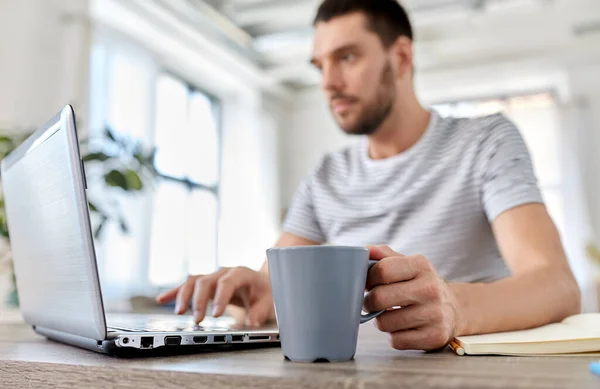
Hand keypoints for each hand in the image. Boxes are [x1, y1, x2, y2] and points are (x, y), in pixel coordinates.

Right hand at [156, 267, 274, 326]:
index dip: (220, 297)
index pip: (227, 282)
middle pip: (206, 281)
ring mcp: (212, 277)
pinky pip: (187, 285)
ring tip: (179, 313)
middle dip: (199, 301)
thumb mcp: (270, 301)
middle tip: (197, 320)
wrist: (263, 282)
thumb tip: (251, 322)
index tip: (216, 314)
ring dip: (184, 296)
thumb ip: (260, 311)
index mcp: (241, 273)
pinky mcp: (205, 284)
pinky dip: (174, 292)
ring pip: (193, 281)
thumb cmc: (266, 291)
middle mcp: (223, 272)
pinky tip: (162, 299)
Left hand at [364, 245, 460, 350]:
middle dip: (369, 302)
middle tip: (372, 302)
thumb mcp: (407, 264)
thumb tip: (364, 250)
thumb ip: (383, 255)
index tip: (368, 284)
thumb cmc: (420, 284)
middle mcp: (430, 288)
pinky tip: (403, 327)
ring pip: (384, 323)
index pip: (382, 270)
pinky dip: (394, 336)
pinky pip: (396, 341)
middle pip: (379, 298)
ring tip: (389, 314)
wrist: (454, 309)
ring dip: (381, 321)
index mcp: (421, 265)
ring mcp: (435, 314)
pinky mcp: (435, 336)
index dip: (368, 279)